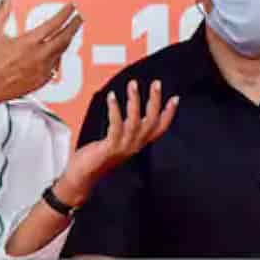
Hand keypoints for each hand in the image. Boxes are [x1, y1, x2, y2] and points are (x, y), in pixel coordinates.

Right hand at [0, 0, 81, 106]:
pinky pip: (56, 65)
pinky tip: (58, 51)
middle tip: (79, 18)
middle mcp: (38, 56)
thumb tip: (6, 0)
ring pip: (62, 52)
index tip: (70, 8)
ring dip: (68, 40)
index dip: (65, 14)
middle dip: (74, 26)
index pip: (54, 24)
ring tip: (70, 32)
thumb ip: (1, 14)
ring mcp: (42, 70)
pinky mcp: (42, 80)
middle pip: (64, 38)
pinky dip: (59, 56)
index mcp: (28, 43)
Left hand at [55, 79, 177, 205]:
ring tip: (133, 85)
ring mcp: (123, 147)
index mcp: (139, 143)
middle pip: (151, 122)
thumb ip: (129, 127)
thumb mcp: (120, 139)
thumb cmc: (100, 155)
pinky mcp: (110, 148)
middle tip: (156, 83)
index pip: (160, 128)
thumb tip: (135, 107)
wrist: (84, 176)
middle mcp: (135, 145)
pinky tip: (112, 96)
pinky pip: (115, 126)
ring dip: (134, 101)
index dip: (169, 114)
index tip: (175, 98)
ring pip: (135, 122)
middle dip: (155, 101)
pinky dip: (115, 110)